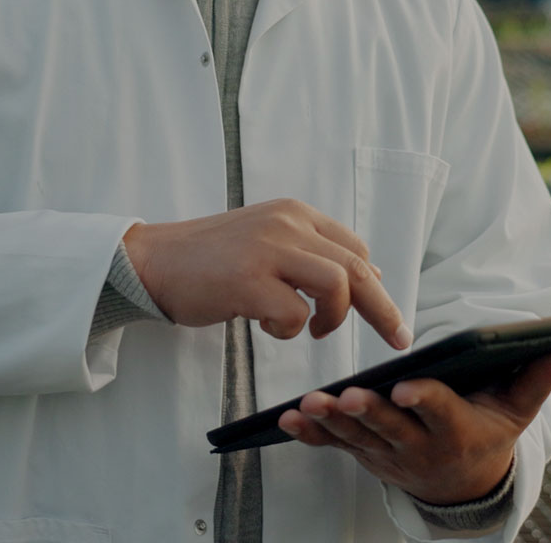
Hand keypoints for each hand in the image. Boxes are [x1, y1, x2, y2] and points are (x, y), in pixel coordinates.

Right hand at [121, 199, 409, 349]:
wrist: (152, 261)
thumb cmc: (208, 260)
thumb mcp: (265, 241)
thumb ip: (309, 253)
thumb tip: (367, 274)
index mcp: (293, 213)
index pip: (354, 246)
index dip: (373, 282)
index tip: (381, 309)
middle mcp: (286, 224)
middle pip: (358, 266)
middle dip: (383, 308)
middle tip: (399, 338)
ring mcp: (267, 250)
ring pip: (337, 285)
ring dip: (332, 318)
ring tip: (311, 330)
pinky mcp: (248, 281)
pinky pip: (295, 315)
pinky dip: (288, 330)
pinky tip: (264, 326)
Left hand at [277, 349, 550, 504]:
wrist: (463, 486)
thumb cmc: (488, 434)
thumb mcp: (515, 412)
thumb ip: (535, 380)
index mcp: (455, 430)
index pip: (438, 411)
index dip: (422, 400)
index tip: (405, 388)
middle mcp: (418, 447)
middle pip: (389, 428)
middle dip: (368, 413)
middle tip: (348, 396)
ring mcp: (387, 454)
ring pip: (356, 437)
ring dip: (330, 421)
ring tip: (307, 404)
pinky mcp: (365, 454)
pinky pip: (334, 445)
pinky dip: (310, 434)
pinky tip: (287, 420)